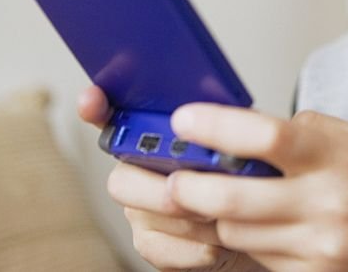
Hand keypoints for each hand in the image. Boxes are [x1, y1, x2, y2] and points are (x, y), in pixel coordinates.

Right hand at [77, 86, 261, 270]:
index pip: (115, 115)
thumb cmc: (244, 178)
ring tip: (220, 215)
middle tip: (190, 187)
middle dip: (157, 186)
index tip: (91, 99)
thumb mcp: (241, 144)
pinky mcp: (151, 243)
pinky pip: (157, 248)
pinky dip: (191, 248)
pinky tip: (215, 244)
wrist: (257, 229)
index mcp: (156, 137)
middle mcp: (139, 171)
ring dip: (188, 217)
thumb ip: (225, 126)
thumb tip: (222, 117)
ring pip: (143, 214)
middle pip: (121, 178)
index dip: (97, 107)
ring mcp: (140, 209)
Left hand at [164, 104, 347, 271]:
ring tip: (215, 200)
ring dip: (216, 218)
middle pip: (233, 198)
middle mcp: (331, 202)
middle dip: (188, 187)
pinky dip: (247, 243)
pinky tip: (256, 228)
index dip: (215, 126)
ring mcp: (323, 247)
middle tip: (172, 175)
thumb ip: (312, 131)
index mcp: (343, 155)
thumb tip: (249, 126)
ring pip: (237, 234)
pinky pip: (260, 260)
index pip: (267, 135)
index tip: (185, 119)